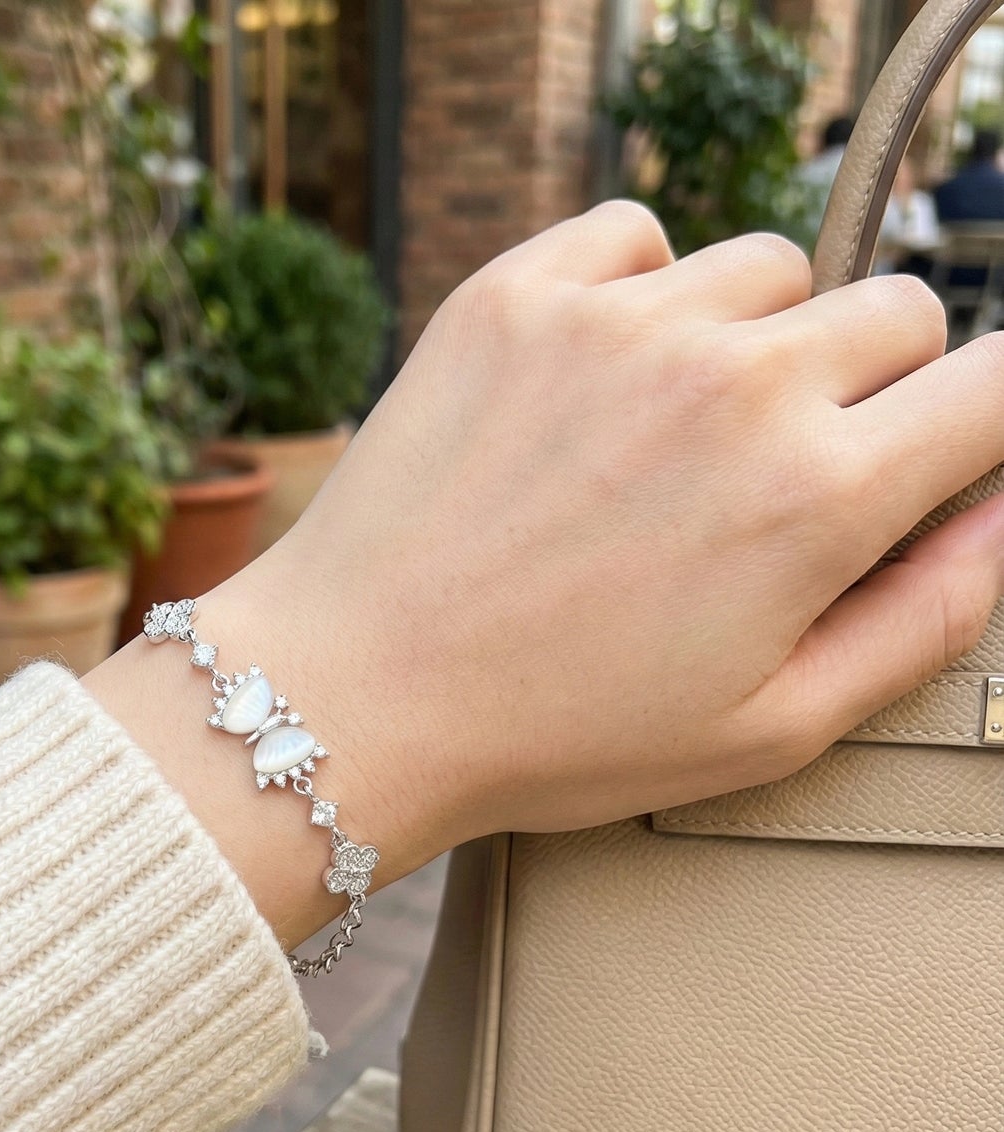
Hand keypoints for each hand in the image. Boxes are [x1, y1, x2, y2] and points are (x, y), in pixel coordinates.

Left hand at [89, 202, 1003, 947]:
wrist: (353, 695)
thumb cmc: (554, 734)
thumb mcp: (767, 728)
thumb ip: (924, 618)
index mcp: (816, 496)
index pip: (998, 384)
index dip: (974, 423)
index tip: (921, 456)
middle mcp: (734, 382)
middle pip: (893, 310)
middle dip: (865, 385)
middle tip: (770, 473)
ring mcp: (618, 323)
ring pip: (765, 269)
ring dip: (748, 337)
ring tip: (665, 435)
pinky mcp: (514, 294)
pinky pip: (637, 235)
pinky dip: (638, 289)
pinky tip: (594, 379)